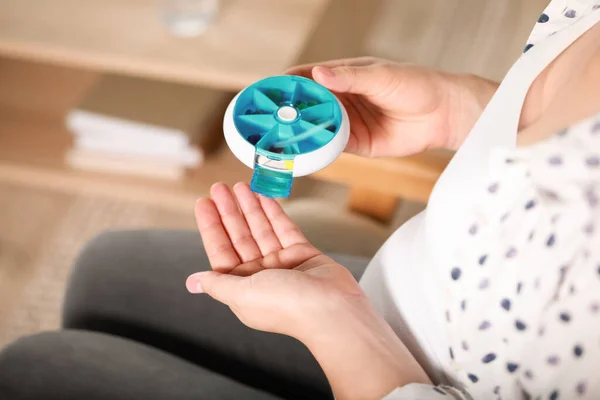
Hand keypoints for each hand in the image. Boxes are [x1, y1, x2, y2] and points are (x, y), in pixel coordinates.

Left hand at [185, 182, 363, 338]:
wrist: (332, 309)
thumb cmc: (287, 307)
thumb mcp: (242, 294)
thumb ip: (218, 284)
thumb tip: (192, 282)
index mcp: (242, 288)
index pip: (221, 252)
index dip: (211, 227)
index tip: (203, 204)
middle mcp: (260, 276)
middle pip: (239, 237)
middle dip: (228, 211)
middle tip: (219, 188)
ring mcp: (281, 264)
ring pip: (261, 229)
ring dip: (249, 207)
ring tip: (239, 186)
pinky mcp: (302, 254)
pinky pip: (284, 229)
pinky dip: (273, 212)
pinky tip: (263, 196)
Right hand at [285, 57, 497, 157]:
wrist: (443, 114)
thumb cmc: (415, 85)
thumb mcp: (381, 76)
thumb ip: (349, 78)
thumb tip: (318, 73)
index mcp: (343, 76)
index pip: (305, 78)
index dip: (284, 85)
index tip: (264, 93)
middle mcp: (340, 99)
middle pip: (305, 106)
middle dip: (284, 114)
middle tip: (263, 123)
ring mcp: (347, 122)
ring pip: (314, 128)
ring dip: (297, 135)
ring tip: (275, 142)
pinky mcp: (356, 144)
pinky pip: (331, 147)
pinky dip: (316, 150)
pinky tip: (302, 154)